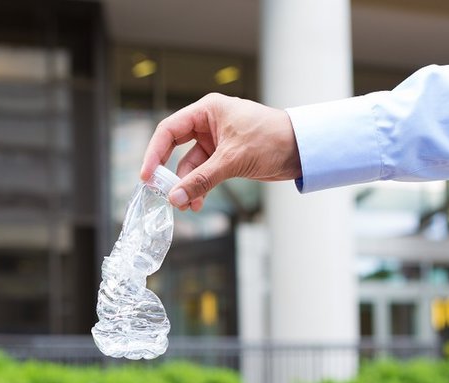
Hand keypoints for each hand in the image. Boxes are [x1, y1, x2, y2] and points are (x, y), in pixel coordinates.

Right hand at [140, 93, 302, 210]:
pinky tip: (198, 203)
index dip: (154, 153)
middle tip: (164, 194)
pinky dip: (200, 189)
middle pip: (176, 150)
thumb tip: (175, 198)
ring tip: (188, 206)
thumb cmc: (272, 139)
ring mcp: (216, 142)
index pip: (169, 130)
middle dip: (171, 175)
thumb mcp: (232, 160)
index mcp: (208, 111)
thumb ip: (201, 180)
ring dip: (188, 187)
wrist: (302, 149)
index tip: (147, 176)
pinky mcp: (225, 158)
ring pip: (190, 167)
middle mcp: (209, 124)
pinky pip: (204, 175)